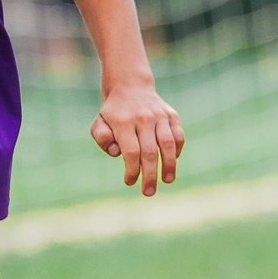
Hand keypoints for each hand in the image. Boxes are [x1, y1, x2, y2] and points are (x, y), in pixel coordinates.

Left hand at [90, 79, 183, 195]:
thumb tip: (118, 153)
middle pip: (150, 152)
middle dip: (150, 175)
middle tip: (148, 192)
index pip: (131, 152)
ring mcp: (159, 116)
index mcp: (123, 122)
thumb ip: (102, 139)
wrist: (130, 86)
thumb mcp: (99, 123)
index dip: (132, 171)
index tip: (129, 182)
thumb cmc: (113, 113)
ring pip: (168, 144)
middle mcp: (143, 118)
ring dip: (169, 165)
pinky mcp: (172, 115)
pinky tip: (172, 162)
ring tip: (167, 181)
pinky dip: (177, 150)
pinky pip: (178, 136)